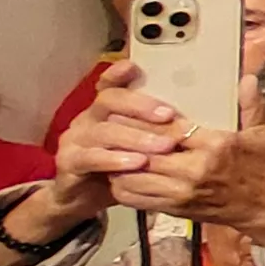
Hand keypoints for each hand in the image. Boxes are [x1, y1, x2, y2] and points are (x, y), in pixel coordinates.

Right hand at [19, 62, 188, 237]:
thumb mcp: (140, 146)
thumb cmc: (120, 168)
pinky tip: (137, 162)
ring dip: (136, 137)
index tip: (135, 67)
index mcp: (105, 109)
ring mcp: (75, 138)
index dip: (119, 74)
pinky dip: (115, 160)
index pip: (110, 84)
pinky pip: (91, 157)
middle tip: (169, 116)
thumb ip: (158, 129)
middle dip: (141, 106)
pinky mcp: (68, 161)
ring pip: (104, 131)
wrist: (83, 198)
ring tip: (163, 146)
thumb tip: (196, 119)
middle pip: (109, 101)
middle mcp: (88, 118)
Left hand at [106, 117, 264, 264]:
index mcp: (215, 147)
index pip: (168, 128)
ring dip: (119, 164)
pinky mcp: (178, 210)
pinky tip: (120, 173)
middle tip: (107, 124)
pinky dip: (124, 187)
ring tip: (110, 149)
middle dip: (124, 138)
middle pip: (145, 152)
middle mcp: (194, 172)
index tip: (126, 105)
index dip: (143, 117)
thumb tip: (247, 77)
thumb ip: (251, 105)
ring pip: (135, 179)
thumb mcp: (263, 134)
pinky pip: (139, 200)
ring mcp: (183, 194)